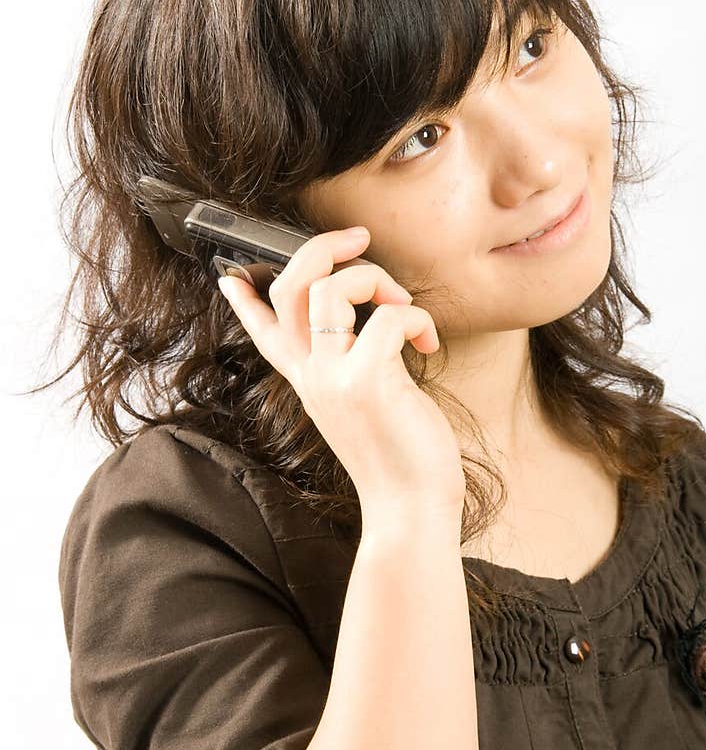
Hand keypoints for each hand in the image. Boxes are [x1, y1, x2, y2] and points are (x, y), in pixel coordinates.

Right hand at [217, 226, 466, 516]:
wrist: (410, 509)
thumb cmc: (400, 457)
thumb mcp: (365, 404)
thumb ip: (355, 367)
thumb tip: (372, 327)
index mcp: (307, 380)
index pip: (262, 330)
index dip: (245, 299)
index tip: (232, 276)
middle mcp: (311, 375)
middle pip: (290, 286)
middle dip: (323, 247)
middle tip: (361, 239)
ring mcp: (332, 378)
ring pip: (331, 289)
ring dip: (376, 279)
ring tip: (403, 306)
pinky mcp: (366, 382)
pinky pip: (387, 318)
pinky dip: (416, 317)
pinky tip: (429, 342)